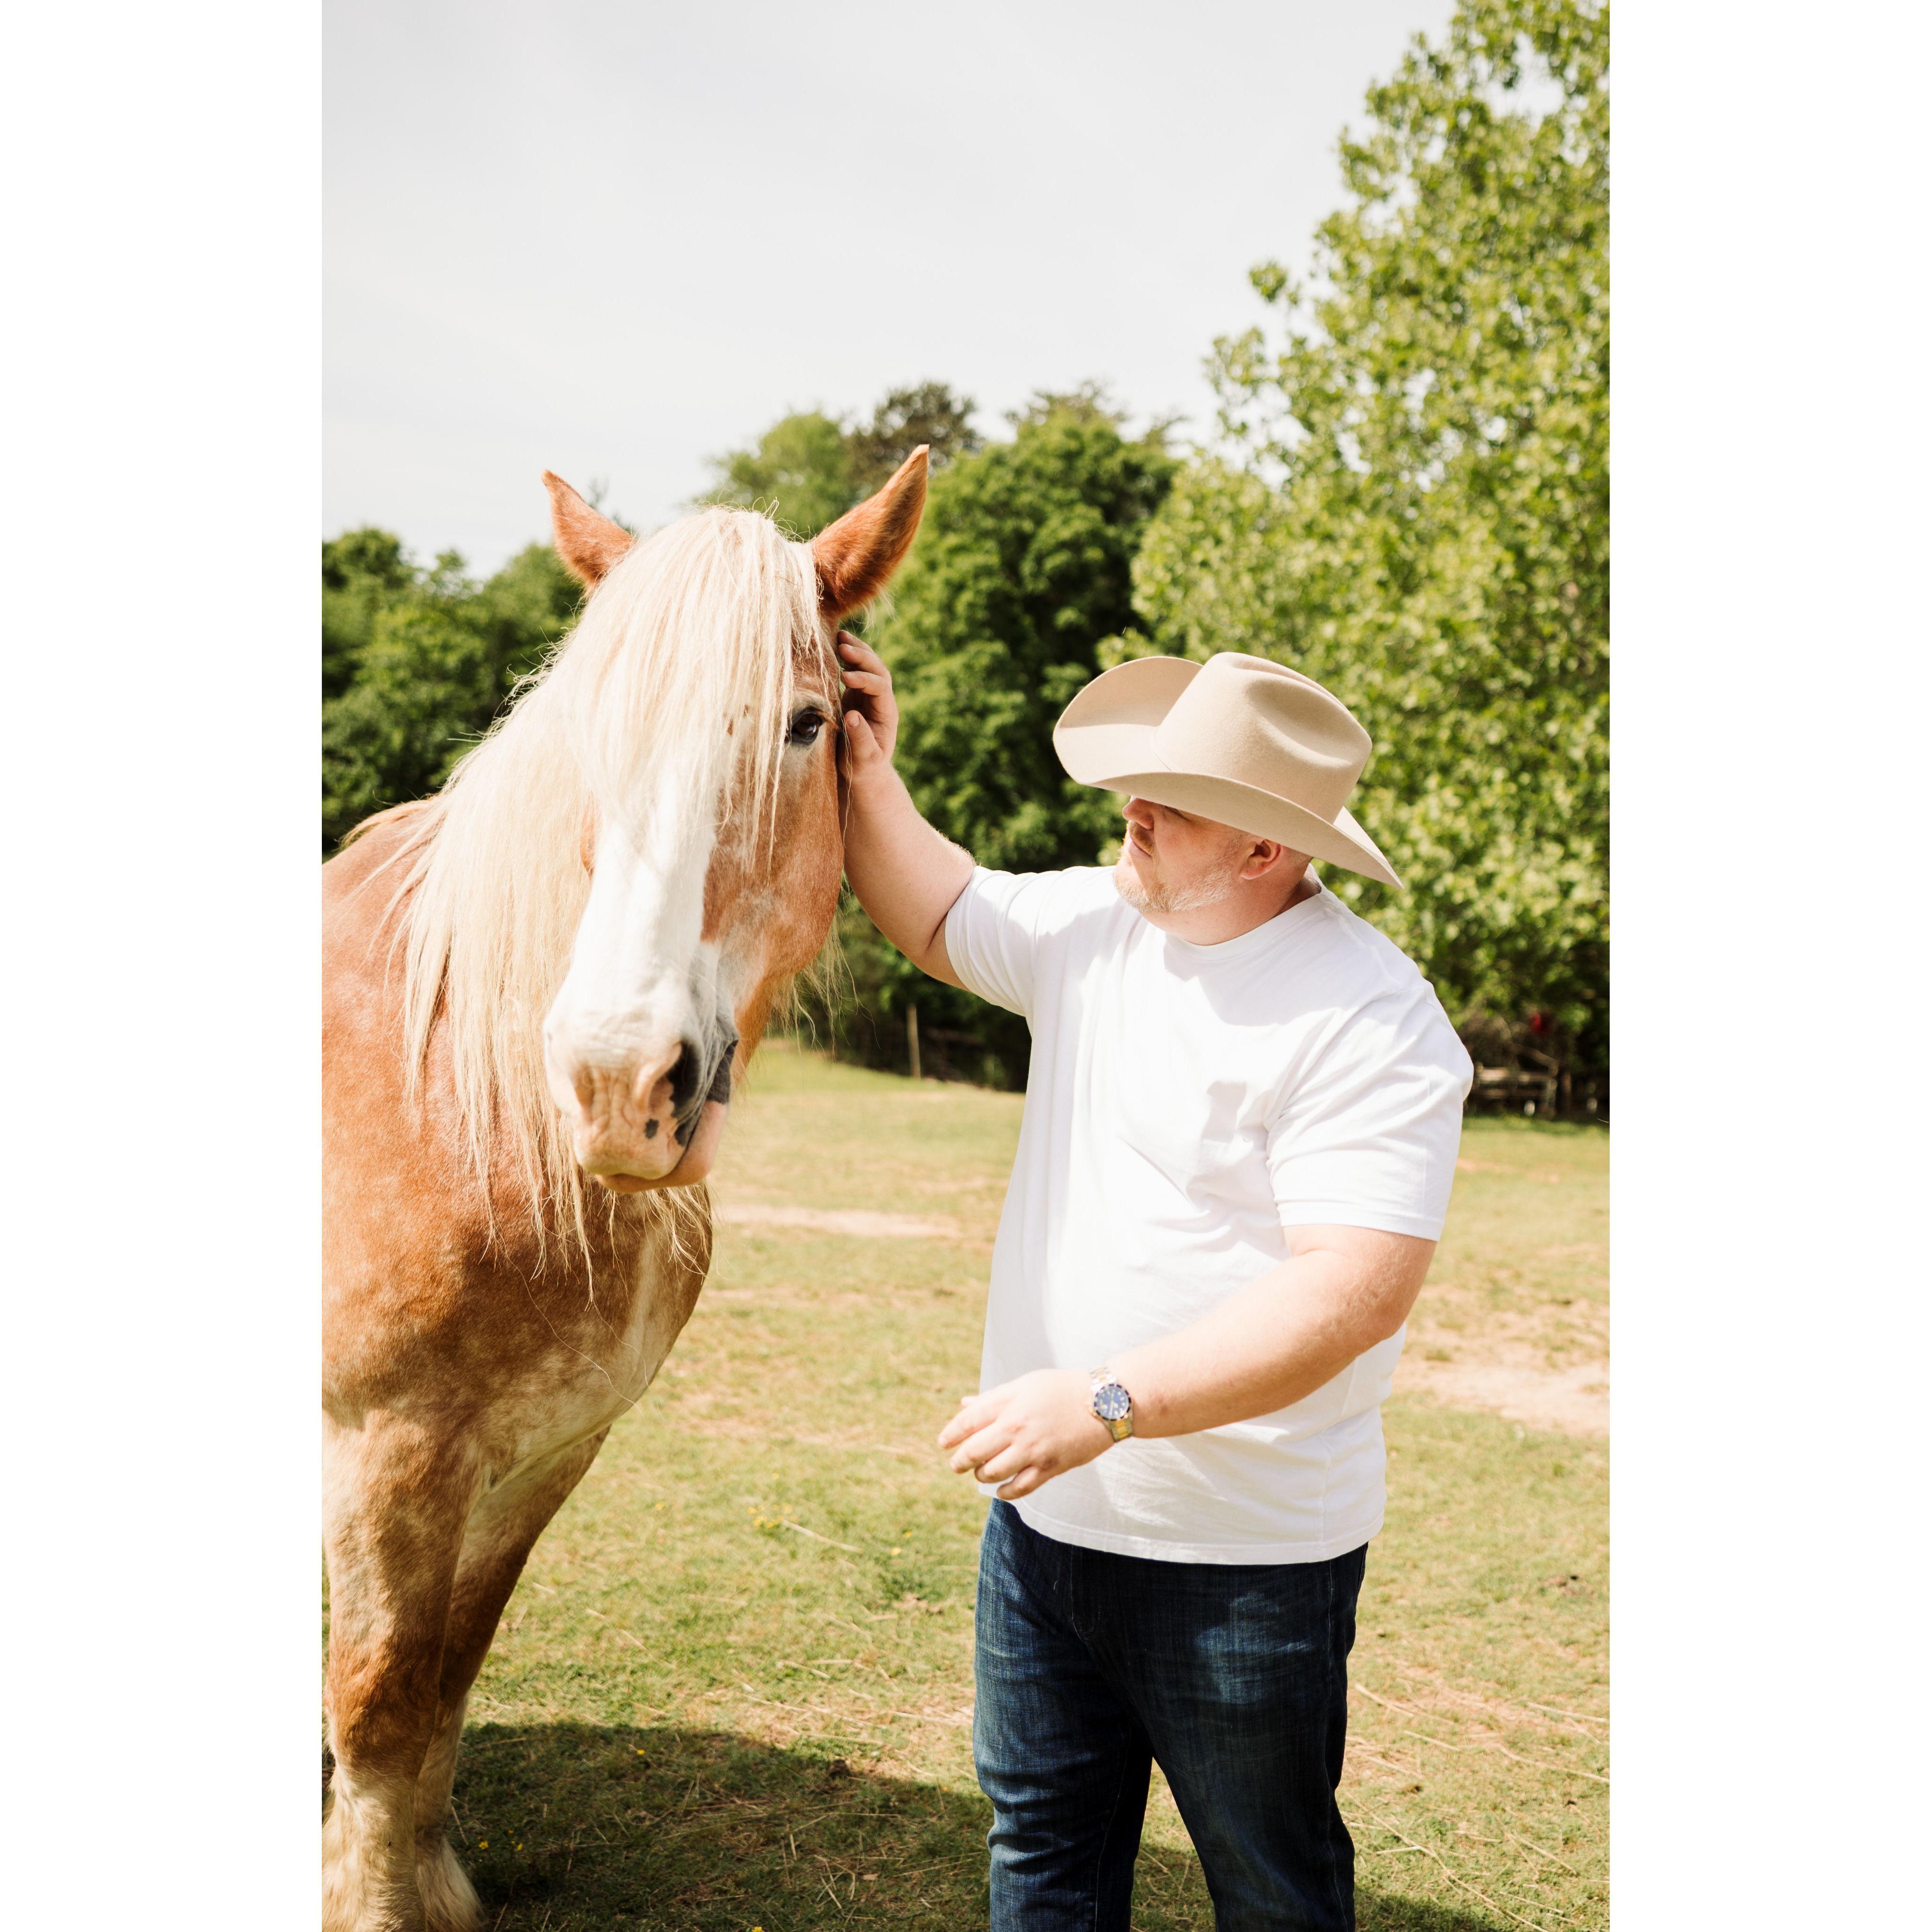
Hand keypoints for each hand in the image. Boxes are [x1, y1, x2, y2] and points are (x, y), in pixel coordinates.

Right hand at [837, 631, 898, 780]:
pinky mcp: (854, 694)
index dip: (865, 680)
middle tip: (843, 646)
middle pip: (878, 670)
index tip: (845, 677)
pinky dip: (846, 656)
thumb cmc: (863, 768)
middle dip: (862, 657)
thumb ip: (861, 739)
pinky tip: (834, 644)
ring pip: (869, 665)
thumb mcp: (864, 760)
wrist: (862, 770)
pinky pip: (854, 669)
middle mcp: (880, 700)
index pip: (880, 688)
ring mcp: (868, 695)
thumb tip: (853, 716)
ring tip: (840, 636)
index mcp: (887, 714)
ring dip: (857, 650)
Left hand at [937, 1369, 1115, 1500]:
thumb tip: (963, 1404)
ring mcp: (1034, 1449)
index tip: (943, 1443)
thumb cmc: (1062, 1389)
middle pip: (974, 1451)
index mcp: (1009, 1401)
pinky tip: (1000, 1489)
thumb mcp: (1025, 1384)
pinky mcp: (1051, 1467)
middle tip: (956, 1465)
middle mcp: (1017, 1426)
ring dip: (981, 1476)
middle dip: (959, 1462)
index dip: (951, 1434)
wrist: (1105, 1402)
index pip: (967, 1421)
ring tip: (981, 1473)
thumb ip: (993, 1398)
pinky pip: (1019, 1488)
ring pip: (992, 1472)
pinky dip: (1004, 1492)